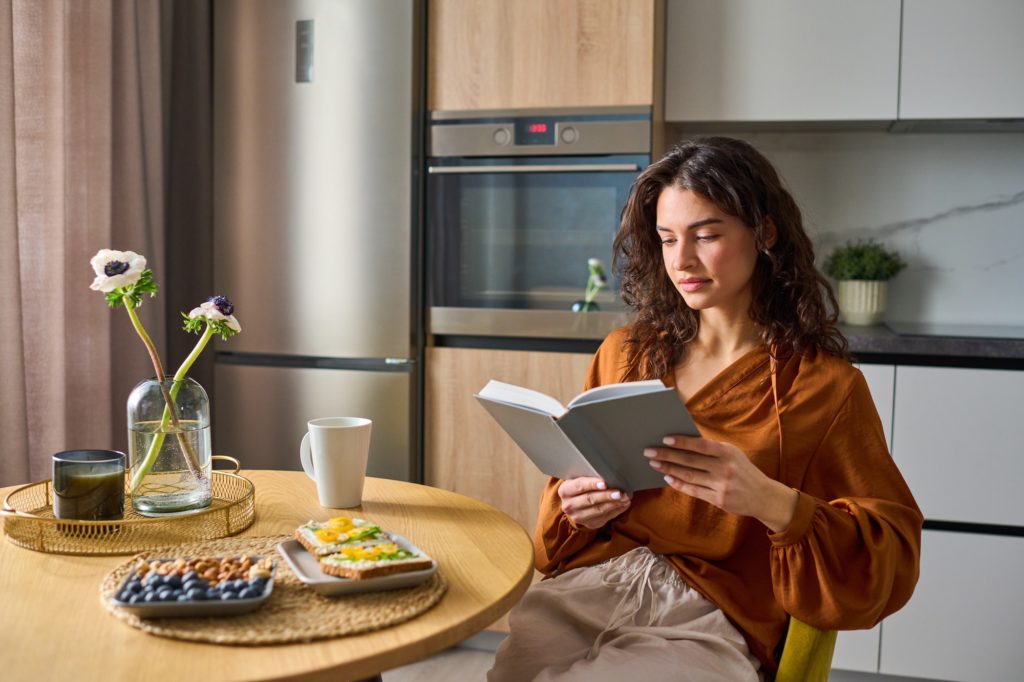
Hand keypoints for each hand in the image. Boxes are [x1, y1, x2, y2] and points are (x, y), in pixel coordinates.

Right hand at [557, 477, 630, 529]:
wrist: (575, 502)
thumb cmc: (580, 486)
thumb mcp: (578, 478)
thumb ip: (589, 476)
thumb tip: (607, 473)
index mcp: (565, 491)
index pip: (579, 486)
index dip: (592, 484)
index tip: (605, 483)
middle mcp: (569, 505)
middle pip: (590, 500)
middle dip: (606, 496)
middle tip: (619, 492)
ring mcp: (578, 517)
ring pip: (598, 510)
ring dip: (614, 504)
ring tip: (625, 498)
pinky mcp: (589, 524)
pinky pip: (605, 518)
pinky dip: (616, 511)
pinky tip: (624, 504)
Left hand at [644, 435, 797, 532]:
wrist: (763, 496)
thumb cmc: (743, 471)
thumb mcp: (733, 455)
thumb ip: (712, 449)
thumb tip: (683, 442)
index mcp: (727, 452)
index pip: (700, 445)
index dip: (682, 442)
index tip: (665, 439)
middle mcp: (725, 468)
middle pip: (690, 461)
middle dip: (667, 455)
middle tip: (649, 452)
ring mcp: (721, 485)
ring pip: (689, 476)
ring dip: (669, 469)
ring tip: (654, 464)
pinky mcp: (719, 500)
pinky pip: (694, 490)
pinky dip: (679, 484)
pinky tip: (668, 478)